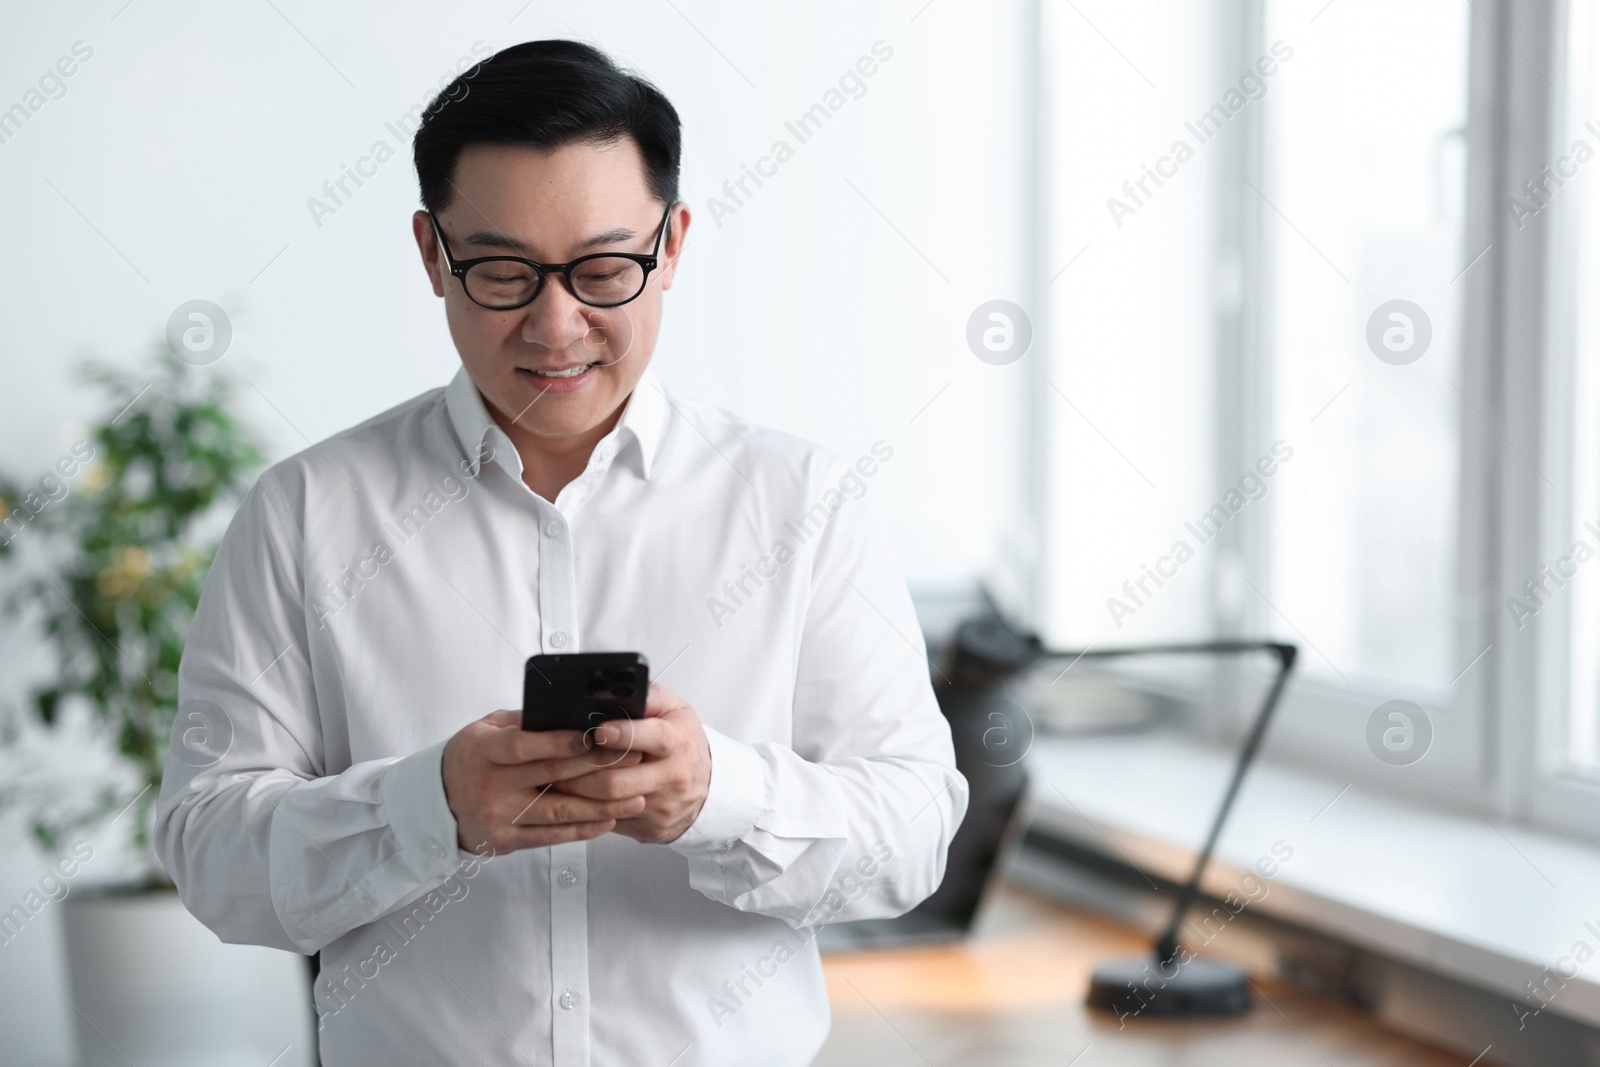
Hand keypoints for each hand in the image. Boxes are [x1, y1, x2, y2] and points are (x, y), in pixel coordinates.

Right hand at [441, 709, 647, 854]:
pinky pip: (551, 837)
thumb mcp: (485, 730)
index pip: (523, 746)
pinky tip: (609, 820)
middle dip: (596, 767)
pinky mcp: (506, 841)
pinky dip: (583, 830)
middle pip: (551, 776)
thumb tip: (570, 712)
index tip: (593, 736)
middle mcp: (490, 785)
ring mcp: (498, 816)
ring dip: (602, 806)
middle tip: (634, 759)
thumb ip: (523, 722)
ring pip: (558, 812)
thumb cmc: (471, 757)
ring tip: (635, 798)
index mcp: (483, 751)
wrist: (436, 804)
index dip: (558, 742)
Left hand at [554, 684, 711, 844]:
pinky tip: (572, 799)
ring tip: (555, 777)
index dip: (624, 734)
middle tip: (556, 759)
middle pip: (618, 780)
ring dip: (576, 792)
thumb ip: (651, 696)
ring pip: (609, 805)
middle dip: (580, 770)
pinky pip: (611, 822)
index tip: (598, 731)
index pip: (653, 738)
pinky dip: (587, 811)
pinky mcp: (651, 827)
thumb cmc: (684, 744)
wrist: (709, 788)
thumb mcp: (676, 712)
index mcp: (679, 742)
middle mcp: (673, 776)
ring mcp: (661, 806)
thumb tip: (623, 686)